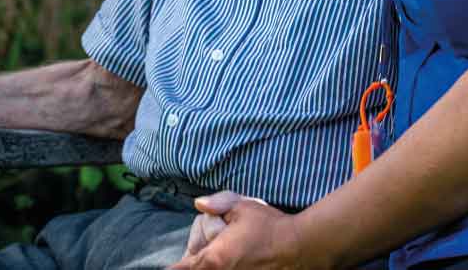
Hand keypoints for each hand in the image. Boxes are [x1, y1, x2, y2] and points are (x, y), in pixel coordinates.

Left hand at [172, 195, 318, 269]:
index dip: (174, 269)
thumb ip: (218, 203)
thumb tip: (199, 204)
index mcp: (213, 258)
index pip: (182, 269)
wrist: (300, 247)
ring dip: (211, 262)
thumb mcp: (243, 207)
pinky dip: (227, 265)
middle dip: (196, 260)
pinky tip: (240, 258)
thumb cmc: (270, 226)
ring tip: (234, 250)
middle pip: (196, 268)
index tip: (167, 267)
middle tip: (207, 247)